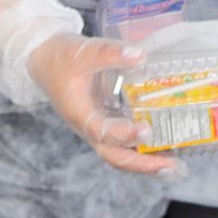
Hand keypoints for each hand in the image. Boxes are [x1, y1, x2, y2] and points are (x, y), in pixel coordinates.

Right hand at [26, 33, 177, 174]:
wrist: (44, 60)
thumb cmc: (61, 57)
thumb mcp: (84, 51)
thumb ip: (110, 53)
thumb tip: (140, 55)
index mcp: (79, 112)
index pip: (102, 131)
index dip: (123, 134)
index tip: (146, 129)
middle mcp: (88, 127)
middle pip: (114, 156)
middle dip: (142, 165)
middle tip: (171, 167)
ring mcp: (97, 128)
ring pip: (119, 155)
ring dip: (145, 163)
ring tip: (174, 166)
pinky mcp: (104, 123)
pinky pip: (123, 144)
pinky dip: (142, 151)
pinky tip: (165, 149)